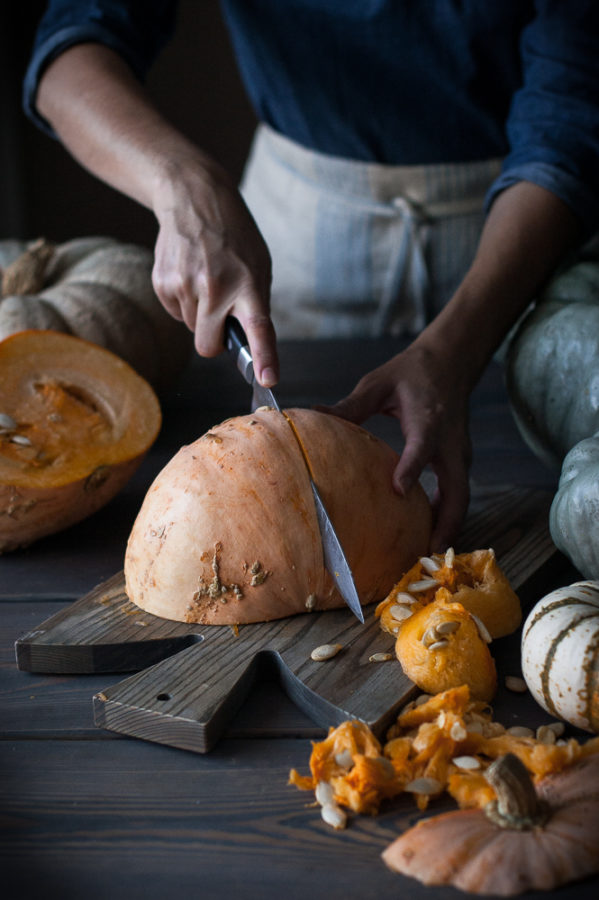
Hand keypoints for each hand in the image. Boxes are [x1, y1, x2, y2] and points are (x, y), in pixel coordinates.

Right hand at [152, 162, 278, 386]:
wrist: (193, 199)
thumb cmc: (233, 238)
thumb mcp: (258, 266)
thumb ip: (253, 305)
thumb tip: (245, 345)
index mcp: (248, 284)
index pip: (258, 327)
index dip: (264, 357)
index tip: (268, 379)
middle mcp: (215, 287)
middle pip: (208, 346)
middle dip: (213, 343)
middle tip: (220, 320)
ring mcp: (185, 285)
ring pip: (192, 329)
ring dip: (200, 314)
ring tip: (205, 278)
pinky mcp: (163, 283)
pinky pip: (176, 313)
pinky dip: (183, 302)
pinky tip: (188, 274)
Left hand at [322, 340, 471, 551]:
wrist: (451, 361)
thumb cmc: (412, 373)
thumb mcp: (379, 383)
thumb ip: (350, 405)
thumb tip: (314, 415)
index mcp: (429, 419)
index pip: (423, 446)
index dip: (412, 468)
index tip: (398, 489)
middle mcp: (450, 442)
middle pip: (457, 489)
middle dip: (445, 521)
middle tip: (427, 551)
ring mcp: (459, 454)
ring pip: (460, 497)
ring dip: (447, 526)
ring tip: (426, 555)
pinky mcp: (459, 461)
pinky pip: (456, 493)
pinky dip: (446, 515)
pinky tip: (426, 534)